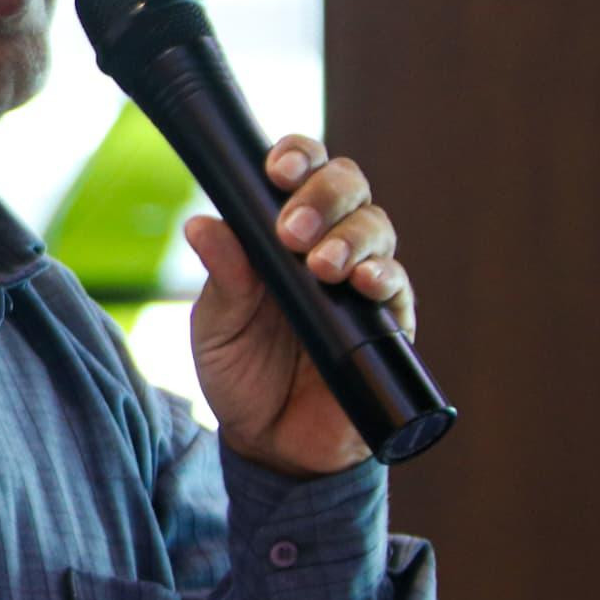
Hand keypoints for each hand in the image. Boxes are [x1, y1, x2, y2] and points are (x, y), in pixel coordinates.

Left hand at [181, 136, 415, 477]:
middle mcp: (327, 244)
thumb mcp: (217, 324)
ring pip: (377, 228)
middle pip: (348, 187)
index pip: (300, 172)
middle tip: (293, 229)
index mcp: (281, 232)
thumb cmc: (240, 371)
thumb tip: (202, 224)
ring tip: (322, 264)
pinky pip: (398, 287)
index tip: (276, 169)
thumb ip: (222, 277)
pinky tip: (363, 285)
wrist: (270, 442)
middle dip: (324, 195)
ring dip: (351, 237)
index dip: (296, 157)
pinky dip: (384, 277)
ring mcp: (361, 281)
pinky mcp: (388, 323)